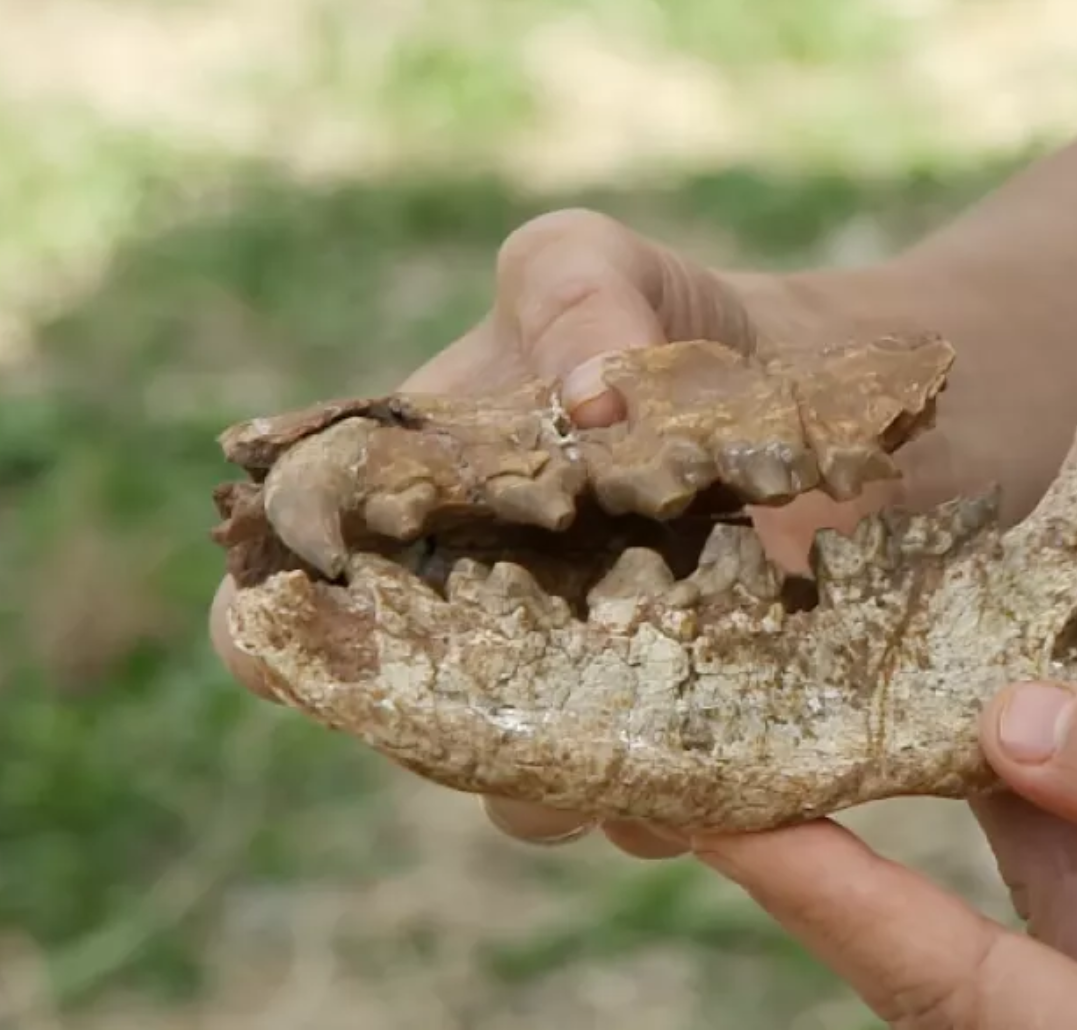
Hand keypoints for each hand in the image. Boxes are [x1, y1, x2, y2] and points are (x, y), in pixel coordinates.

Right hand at [205, 209, 889, 856]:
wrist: (803, 378)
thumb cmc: (656, 321)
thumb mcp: (594, 264)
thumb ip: (571, 290)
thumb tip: (591, 397)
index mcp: (395, 527)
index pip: (273, 620)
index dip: (279, 641)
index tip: (350, 622)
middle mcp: (465, 630)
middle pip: (412, 736)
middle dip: (467, 720)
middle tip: (550, 661)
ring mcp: (569, 691)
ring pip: (532, 799)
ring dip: (581, 772)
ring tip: (659, 697)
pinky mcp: (677, 726)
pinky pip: (659, 811)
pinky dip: (693, 796)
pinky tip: (748, 734)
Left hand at [693, 681, 1076, 1028]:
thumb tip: (1022, 713)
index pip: (963, 992)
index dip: (832, 898)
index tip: (720, 814)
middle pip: (977, 931)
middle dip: (872, 821)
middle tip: (752, 723)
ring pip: (1053, 872)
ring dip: (986, 768)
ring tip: (881, 658)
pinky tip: (1028, 687)